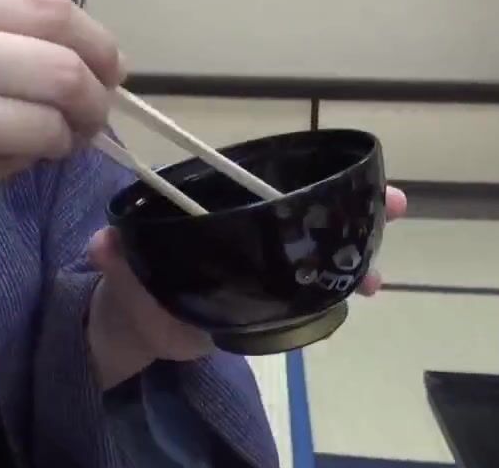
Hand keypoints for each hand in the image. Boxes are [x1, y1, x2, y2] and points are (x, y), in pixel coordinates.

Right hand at [0, 0, 123, 267]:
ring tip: (48, 146)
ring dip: (60, 140)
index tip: (108, 67)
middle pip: (61, 65)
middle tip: (94, 118)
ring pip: (40, 126)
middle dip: (96, 98)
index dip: (96, 42)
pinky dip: (12, 171)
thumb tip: (48, 56)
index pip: (45, 6)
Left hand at [86, 186, 407, 384]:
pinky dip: (336, 291)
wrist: (134, 327)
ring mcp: (265, 266)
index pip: (272, 183)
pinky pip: (310, 291)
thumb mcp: (123, 267)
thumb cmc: (133, 283)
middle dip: (355, 207)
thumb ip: (117, 255)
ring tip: (376, 274)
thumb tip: (105, 243)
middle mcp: (250, 231)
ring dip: (354, 255)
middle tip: (394, 207)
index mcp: (220, 211)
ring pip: (319, 250)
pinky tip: (358, 294)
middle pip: (310, 210)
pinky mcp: (269, 302)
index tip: (354, 172)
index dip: (312, 175)